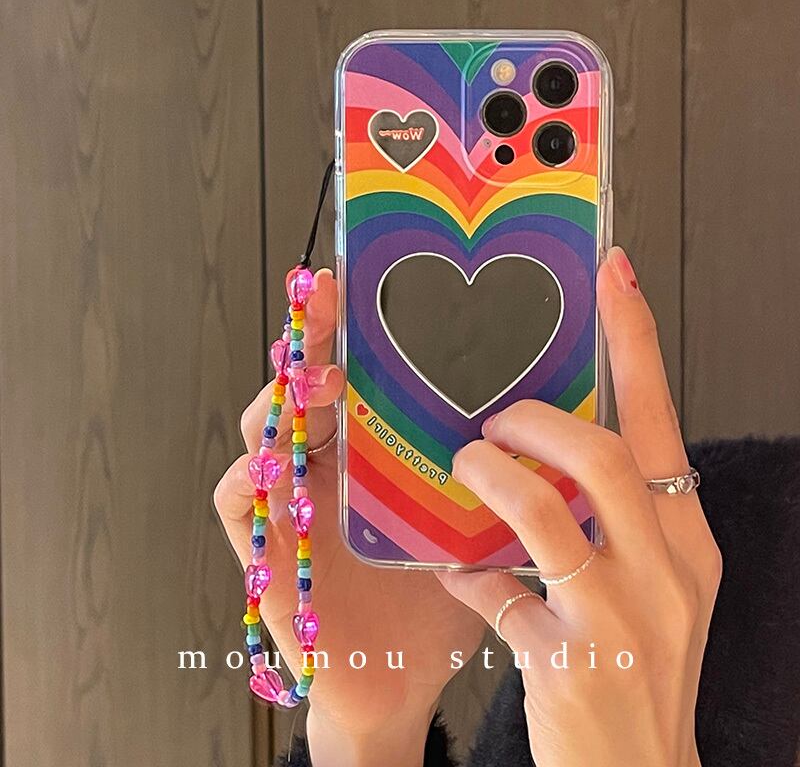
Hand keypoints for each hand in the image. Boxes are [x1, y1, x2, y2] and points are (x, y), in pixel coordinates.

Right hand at [214, 268, 483, 766]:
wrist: (401, 679)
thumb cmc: (440, 600)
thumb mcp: (473, 523)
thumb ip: (498, 473)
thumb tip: (556, 409)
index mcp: (375, 453)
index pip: (358, 378)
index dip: (351, 330)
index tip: (361, 281)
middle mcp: (330, 467)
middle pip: (308, 389)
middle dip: (310, 338)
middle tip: (325, 295)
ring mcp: (294, 504)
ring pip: (267, 432)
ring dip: (283, 400)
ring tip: (317, 380)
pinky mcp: (270, 551)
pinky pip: (241, 504)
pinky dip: (248, 478)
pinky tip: (268, 462)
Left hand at [439, 247, 721, 766]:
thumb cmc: (638, 668)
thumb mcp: (649, 586)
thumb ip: (613, 521)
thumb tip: (542, 459)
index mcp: (687, 539)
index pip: (659, 422)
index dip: (636, 342)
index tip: (613, 276)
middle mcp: (667, 569)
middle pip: (602, 454)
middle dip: (538, 422)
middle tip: (499, 420)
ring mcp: (622, 618)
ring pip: (544, 512)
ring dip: (492, 480)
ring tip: (466, 468)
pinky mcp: (570, 662)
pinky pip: (497, 594)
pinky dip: (468, 575)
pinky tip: (453, 571)